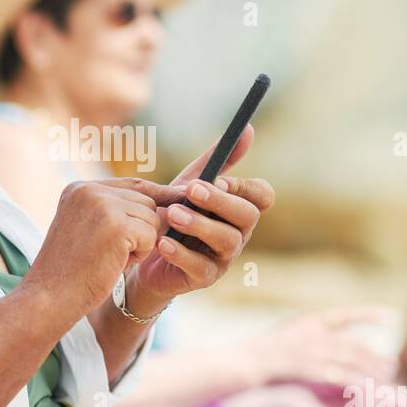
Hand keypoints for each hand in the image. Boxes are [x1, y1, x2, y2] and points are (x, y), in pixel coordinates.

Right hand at [23, 176, 187, 322]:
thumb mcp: (86, 230)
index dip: (158, 194)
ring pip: (152, 218)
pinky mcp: (116, 225)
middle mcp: (89, 190)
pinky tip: (115, 264)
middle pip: (146, 201)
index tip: (181, 199)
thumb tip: (162, 205)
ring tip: (110, 258)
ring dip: (140, 244)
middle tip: (112, 253)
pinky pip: (151, 235)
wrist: (49, 297)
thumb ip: (113, 212)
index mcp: (79, 188)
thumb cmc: (70, 272)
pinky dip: (140, 255)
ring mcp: (102, 205)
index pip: (132, 185)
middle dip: (141, 230)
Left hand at [130, 124, 274, 303]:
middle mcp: (239, 232)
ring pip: (226, 240)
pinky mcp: (205, 278)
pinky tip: (163, 242)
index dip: (244, 186)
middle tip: (190, 190)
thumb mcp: (190, 184)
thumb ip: (215, 160)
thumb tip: (247, 129)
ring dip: (199, 224)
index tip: (218, 178)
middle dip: (220, 201)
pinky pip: (200, 267)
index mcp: (239, 208)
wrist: (144, 253)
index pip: (262, 195)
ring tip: (172, 213)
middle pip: (247, 216)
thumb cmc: (174, 215)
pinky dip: (181, 253)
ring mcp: (224, 257)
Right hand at [248, 306, 399, 387]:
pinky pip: (340, 375)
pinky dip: (357, 381)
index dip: (368, 314)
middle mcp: (315, 333)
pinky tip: (369, 388)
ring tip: (387, 377)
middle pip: (352, 343)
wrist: (248, 360)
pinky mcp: (311, 368)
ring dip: (371, 368)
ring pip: (350, 359)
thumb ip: (314, 333)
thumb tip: (337, 339)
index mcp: (311, 319)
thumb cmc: (267, 348)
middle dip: (374, 354)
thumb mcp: (292, 331)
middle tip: (391, 364)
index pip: (345, 315)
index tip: (390, 315)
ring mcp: (313, 350)